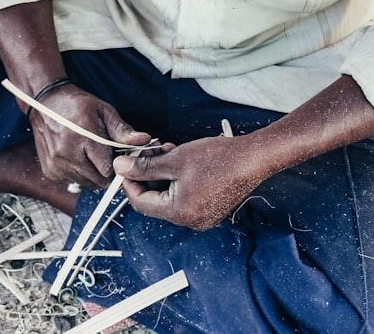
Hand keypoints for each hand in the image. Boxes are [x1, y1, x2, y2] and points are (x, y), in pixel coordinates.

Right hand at [29, 83, 151, 189]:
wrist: (45, 104)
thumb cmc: (78, 106)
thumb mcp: (104, 111)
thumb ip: (122, 130)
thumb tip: (144, 140)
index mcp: (83, 137)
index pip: (108, 169)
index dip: (118, 166)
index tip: (119, 159)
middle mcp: (67, 153)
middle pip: (99, 180)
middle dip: (107, 173)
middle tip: (107, 157)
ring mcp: (56, 164)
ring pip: (87, 184)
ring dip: (94, 175)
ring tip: (92, 156)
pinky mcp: (50, 171)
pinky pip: (74, 182)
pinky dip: (80, 175)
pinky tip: (78, 158)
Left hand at [114, 136, 264, 231]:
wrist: (253, 158)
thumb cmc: (218, 159)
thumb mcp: (174, 159)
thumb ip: (144, 167)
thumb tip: (120, 168)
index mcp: (179, 213)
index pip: (141, 203)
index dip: (130, 183)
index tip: (126, 165)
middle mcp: (190, 221)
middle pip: (155, 201)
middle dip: (148, 175)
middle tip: (147, 152)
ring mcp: (202, 217)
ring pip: (169, 197)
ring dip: (162, 175)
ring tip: (165, 151)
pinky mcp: (210, 209)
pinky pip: (184, 197)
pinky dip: (177, 181)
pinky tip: (178, 160)